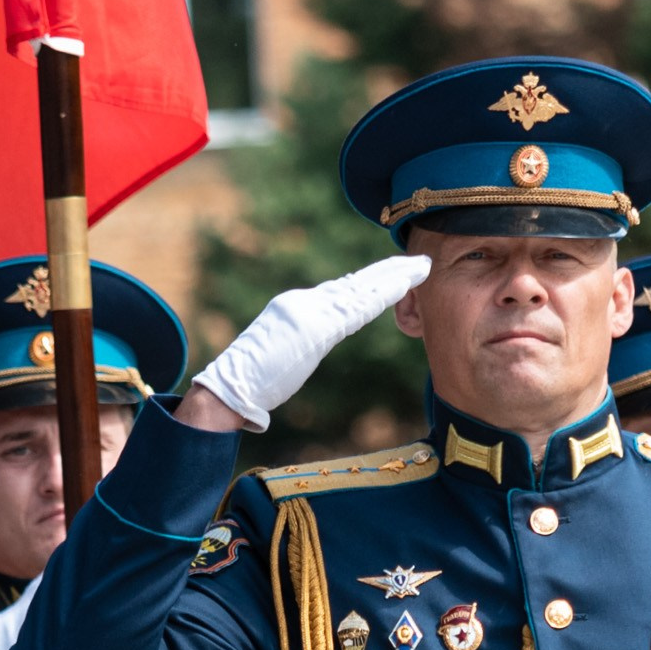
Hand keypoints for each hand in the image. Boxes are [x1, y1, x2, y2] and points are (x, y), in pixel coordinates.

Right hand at [180, 255, 430, 432]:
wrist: (231, 388)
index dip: (367, 282)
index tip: (390, 275)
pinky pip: (359, 306)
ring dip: (394, 277)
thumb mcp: (279, 358)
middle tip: (414, 261)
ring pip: (362, 289)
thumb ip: (297, 345)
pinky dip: (385, 293)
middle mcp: (304, 301)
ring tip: (420, 267)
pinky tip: (405, 284)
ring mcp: (310, 310)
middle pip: (353, 283)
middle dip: (386, 272)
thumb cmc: (249, 384)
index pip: (338, 291)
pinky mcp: (317, 325)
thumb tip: (304, 347)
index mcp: (294, 307)